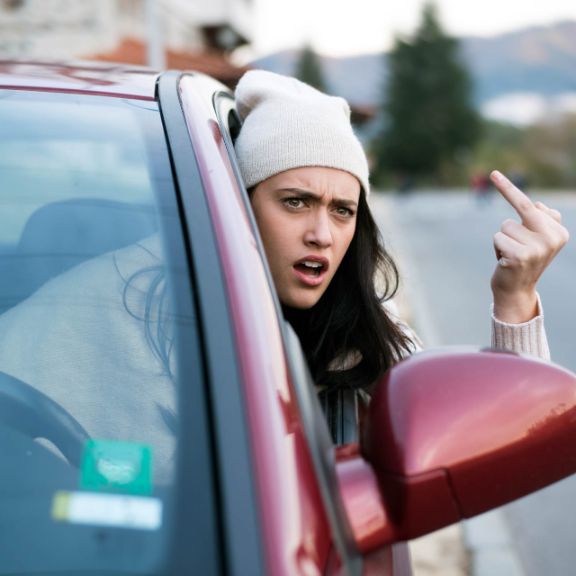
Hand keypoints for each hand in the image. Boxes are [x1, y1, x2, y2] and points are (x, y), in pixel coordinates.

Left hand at [490, 170, 568, 322]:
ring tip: (511, 253)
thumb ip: (541, 219)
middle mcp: (553, 238)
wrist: (517, 290)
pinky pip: (498, 238)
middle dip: (508, 202)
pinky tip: (505, 261)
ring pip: (505, 226)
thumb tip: (539, 206)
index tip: (493, 173)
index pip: (532, 204)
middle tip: (497, 185)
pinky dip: (497, 248)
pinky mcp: (520, 256)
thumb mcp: (538, 237)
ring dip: (503, 239)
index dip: (509, 188)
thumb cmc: (523, 258)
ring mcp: (538, 248)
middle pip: (522, 208)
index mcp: (559, 231)